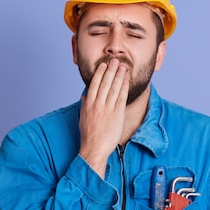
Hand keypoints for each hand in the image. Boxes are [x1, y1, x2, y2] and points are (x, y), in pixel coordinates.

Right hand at [79, 58, 129, 176]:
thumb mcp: (83, 118)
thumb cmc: (88, 135)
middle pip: (105, 83)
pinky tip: (126, 80)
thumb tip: (84, 97)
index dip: (100, 73)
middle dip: (111, 70)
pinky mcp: (117, 114)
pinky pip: (121, 97)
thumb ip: (84, 106)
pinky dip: (124, 87)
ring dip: (119, 76)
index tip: (103, 65)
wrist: (94, 148)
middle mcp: (98, 104)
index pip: (94, 84)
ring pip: (114, 88)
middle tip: (115, 60)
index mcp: (89, 104)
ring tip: (123, 67)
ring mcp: (108, 109)